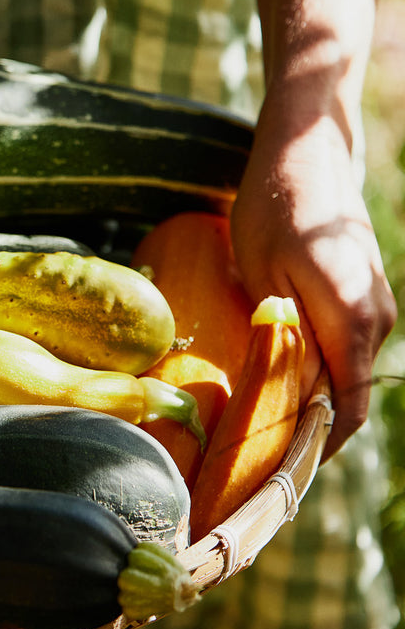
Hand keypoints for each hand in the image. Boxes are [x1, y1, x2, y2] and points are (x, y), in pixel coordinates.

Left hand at [230, 106, 395, 457]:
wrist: (307, 153)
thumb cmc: (274, 207)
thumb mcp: (263, 274)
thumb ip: (282, 336)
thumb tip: (287, 395)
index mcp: (352, 321)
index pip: (346, 411)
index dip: (312, 450)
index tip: (273, 474)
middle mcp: (376, 321)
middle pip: (347, 399)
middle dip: (304, 432)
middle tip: (252, 458)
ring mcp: (375, 307)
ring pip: (344, 375)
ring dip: (308, 402)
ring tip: (255, 425)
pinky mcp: (363, 296)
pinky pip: (342, 350)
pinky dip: (314, 373)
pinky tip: (274, 378)